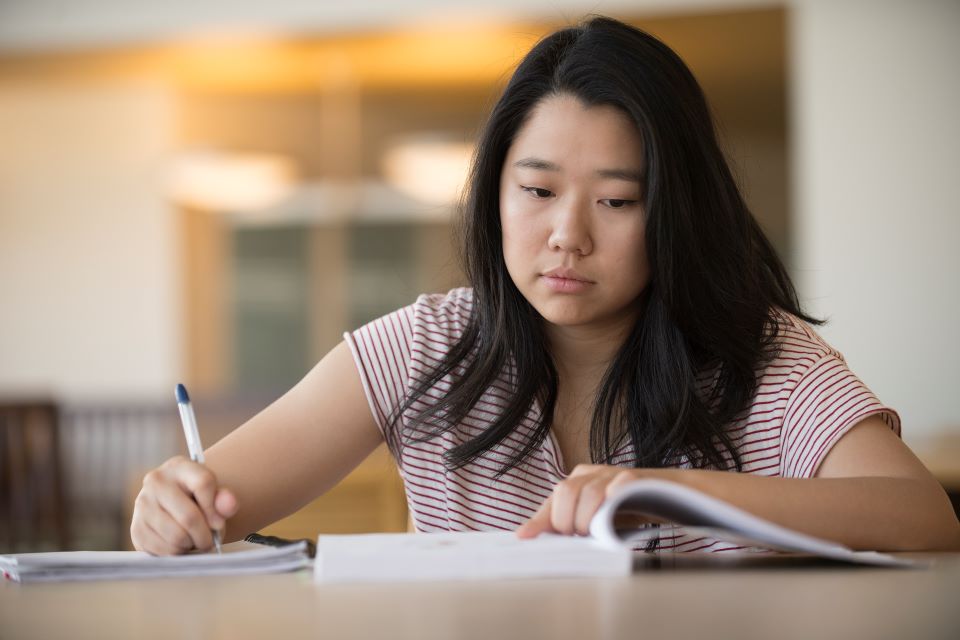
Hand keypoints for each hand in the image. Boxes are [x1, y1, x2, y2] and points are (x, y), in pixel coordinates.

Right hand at [130, 455, 238, 554]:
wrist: (173, 506)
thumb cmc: (198, 499)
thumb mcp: (214, 493)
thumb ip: (225, 499)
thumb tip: (229, 505)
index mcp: (179, 466)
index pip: (203, 483)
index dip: (215, 508)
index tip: (219, 522)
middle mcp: (156, 481)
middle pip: (189, 517)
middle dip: (205, 535)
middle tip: (210, 540)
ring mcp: (142, 505)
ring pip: (177, 536)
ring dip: (191, 545)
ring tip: (194, 539)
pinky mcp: (136, 529)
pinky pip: (163, 550)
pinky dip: (177, 553)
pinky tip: (180, 544)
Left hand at [516, 464, 646, 537]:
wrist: (665, 496)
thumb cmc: (625, 511)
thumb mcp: (594, 519)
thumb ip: (569, 525)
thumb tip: (535, 539)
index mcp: (579, 479)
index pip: (554, 497)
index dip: (540, 519)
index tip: (525, 537)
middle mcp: (593, 472)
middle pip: (567, 491)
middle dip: (567, 520)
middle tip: (578, 535)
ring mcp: (614, 472)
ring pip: (591, 492)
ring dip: (588, 518)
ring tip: (593, 532)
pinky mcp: (635, 477)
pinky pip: (620, 484)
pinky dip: (614, 499)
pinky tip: (613, 510)